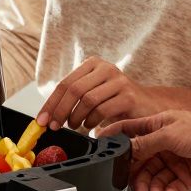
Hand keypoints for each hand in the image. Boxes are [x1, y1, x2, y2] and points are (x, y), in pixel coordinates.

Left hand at [37, 57, 161, 131]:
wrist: (148, 105)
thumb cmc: (115, 102)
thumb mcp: (92, 94)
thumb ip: (72, 99)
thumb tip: (46, 116)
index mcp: (93, 64)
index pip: (65, 83)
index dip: (50, 103)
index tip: (41, 120)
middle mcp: (106, 68)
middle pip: (74, 90)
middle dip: (59, 111)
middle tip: (54, 126)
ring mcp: (119, 81)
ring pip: (87, 100)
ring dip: (76, 117)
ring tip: (75, 125)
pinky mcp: (129, 96)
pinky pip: (102, 110)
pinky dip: (91, 121)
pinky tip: (90, 126)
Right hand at [98, 111, 190, 190]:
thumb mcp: (170, 134)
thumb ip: (145, 143)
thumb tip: (124, 149)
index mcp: (156, 127)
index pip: (128, 133)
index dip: (113, 142)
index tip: (101, 153)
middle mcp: (162, 145)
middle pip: (138, 163)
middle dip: (135, 178)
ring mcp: (173, 162)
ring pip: (151, 179)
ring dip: (150, 189)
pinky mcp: (184, 178)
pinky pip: (167, 188)